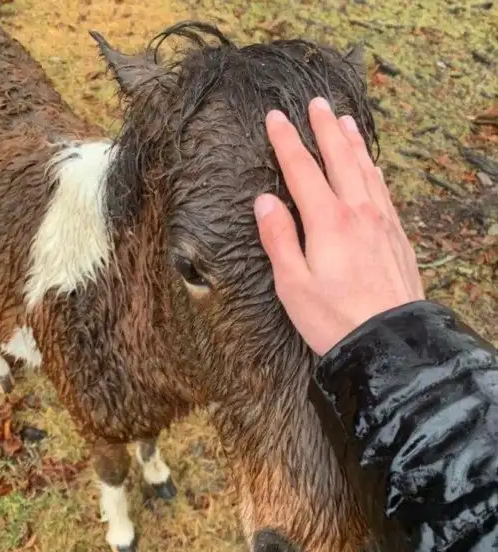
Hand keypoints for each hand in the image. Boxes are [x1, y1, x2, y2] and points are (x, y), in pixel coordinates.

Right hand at [254, 98, 423, 355]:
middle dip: (325, 128)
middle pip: (339, 158)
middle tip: (316, 103)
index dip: (286, 141)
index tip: (274, 117)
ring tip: (345, 119)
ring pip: (365, 169)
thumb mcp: (292, 286)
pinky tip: (372, 165)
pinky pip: (383, 189)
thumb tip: (264, 201)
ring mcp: (381, 221)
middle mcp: (357, 212)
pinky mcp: (396, 235)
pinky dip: (374, 169)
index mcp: (327, 222)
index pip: (302, 170)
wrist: (388, 340)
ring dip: (353, 142)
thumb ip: (278, 239)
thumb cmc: (334, 319)